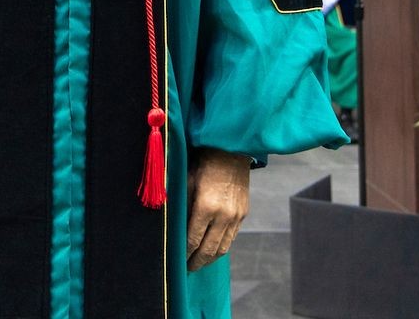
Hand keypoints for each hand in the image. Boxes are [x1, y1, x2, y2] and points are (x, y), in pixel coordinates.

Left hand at [186, 148, 249, 271]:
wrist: (231, 149)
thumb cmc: (203, 163)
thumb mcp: (187, 182)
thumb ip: (182, 207)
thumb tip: (174, 229)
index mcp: (206, 207)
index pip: (193, 240)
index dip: (184, 254)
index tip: (177, 261)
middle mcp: (224, 215)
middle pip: (209, 250)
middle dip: (197, 262)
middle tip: (187, 269)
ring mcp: (236, 216)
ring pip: (223, 248)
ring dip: (210, 258)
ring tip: (199, 262)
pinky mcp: (243, 213)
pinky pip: (232, 237)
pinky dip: (221, 246)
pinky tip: (212, 248)